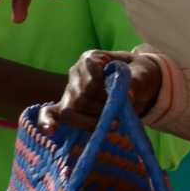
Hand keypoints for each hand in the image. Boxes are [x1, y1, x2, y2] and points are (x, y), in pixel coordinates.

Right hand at [38, 50, 162, 134]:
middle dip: (101, 112)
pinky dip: (47, 122)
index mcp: (91, 59)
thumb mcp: (143, 72)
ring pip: (69, 111)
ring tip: (110, 125)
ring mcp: (70, 90)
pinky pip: (50, 113)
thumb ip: (135, 81)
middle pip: (80, 100)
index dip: (107, 98)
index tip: (124, 100)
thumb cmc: (138, 73)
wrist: (139, 80)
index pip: (91, 85)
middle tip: (120, 115)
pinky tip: (50, 131)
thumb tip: (127, 96)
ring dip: (89, 123)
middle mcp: (76, 73)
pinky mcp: (68, 105)